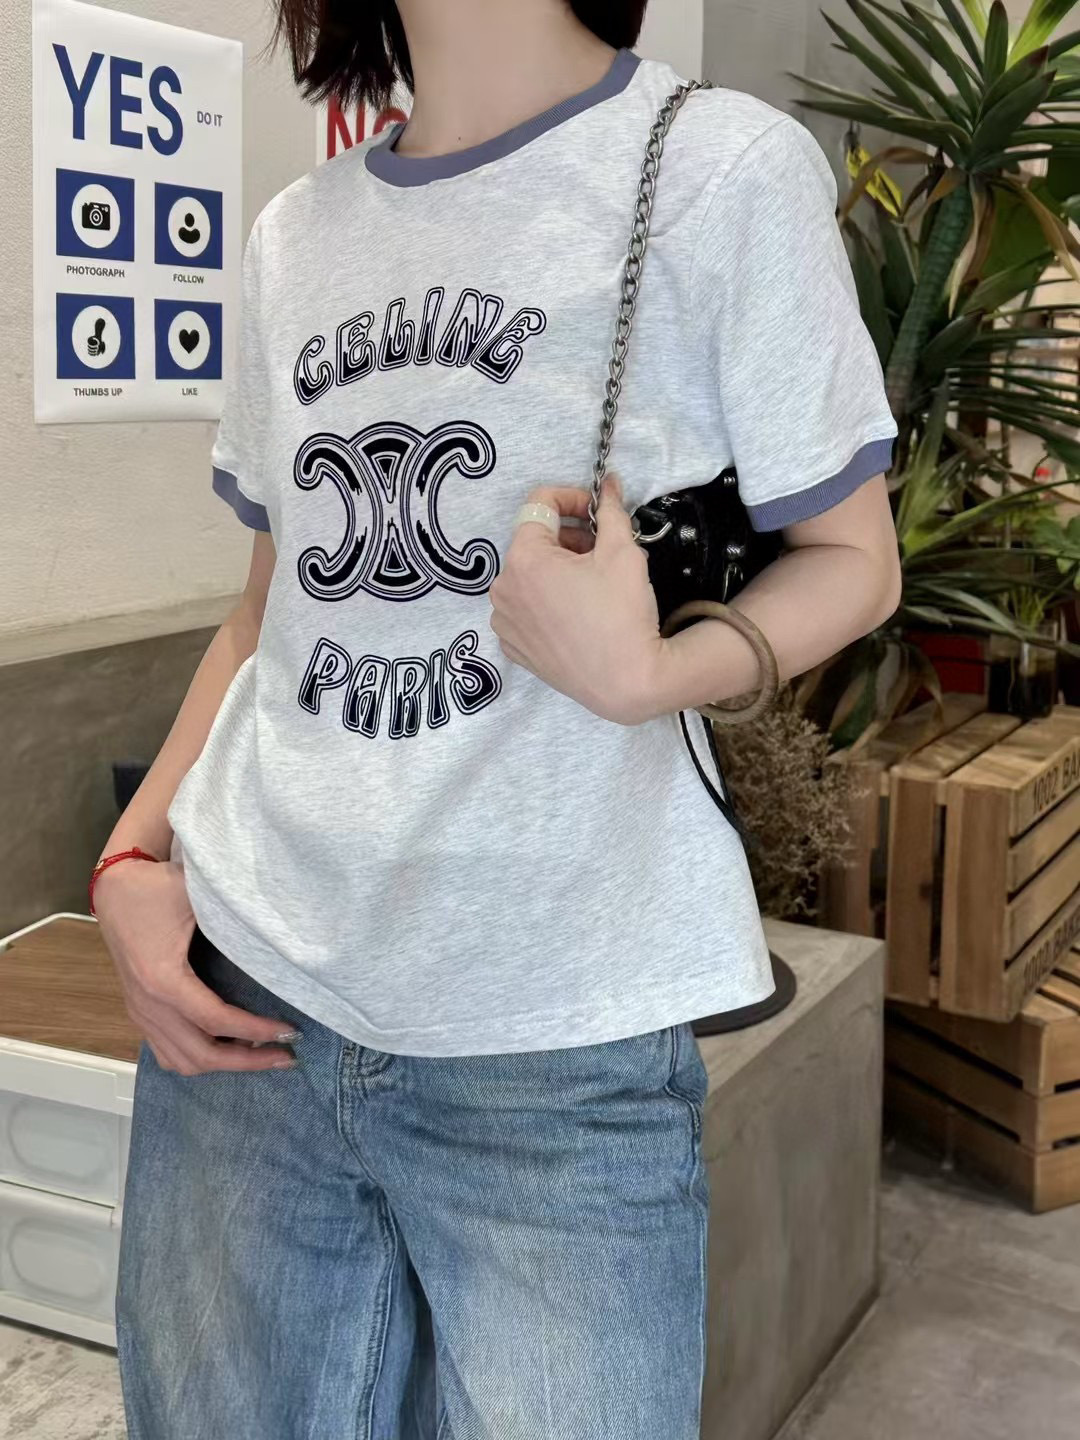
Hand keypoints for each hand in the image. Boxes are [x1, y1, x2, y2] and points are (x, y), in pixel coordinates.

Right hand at [94, 857, 297, 1074]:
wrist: (114, 888)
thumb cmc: (156, 889)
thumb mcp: (197, 897)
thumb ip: (234, 918)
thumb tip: (279, 937)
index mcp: (163, 981)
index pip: (217, 1021)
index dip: (257, 1030)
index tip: (291, 1032)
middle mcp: (149, 1006)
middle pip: (202, 1055)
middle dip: (248, 1061)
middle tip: (286, 1056)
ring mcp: (141, 1014)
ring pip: (183, 1062)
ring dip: (224, 1064)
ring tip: (261, 1052)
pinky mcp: (140, 1013)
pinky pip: (167, 1053)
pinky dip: (199, 1058)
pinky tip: (227, 1045)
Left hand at [489, 476, 665, 724]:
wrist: (627, 682)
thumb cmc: (623, 614)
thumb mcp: (623, 552)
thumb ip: (610, 511)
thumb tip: (609, 484)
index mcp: (523, 559)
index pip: (539, 504)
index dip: (572, 498)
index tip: (597, 510)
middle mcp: (502, 589)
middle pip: (533, 543)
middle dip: (568, 539)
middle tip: (602, 551)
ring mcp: (505, 622)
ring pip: (529, 577)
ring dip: (557, 570)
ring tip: (593, 585)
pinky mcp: (514, 648)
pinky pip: (526, 610)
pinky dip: (547, 602)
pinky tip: (577, 613)